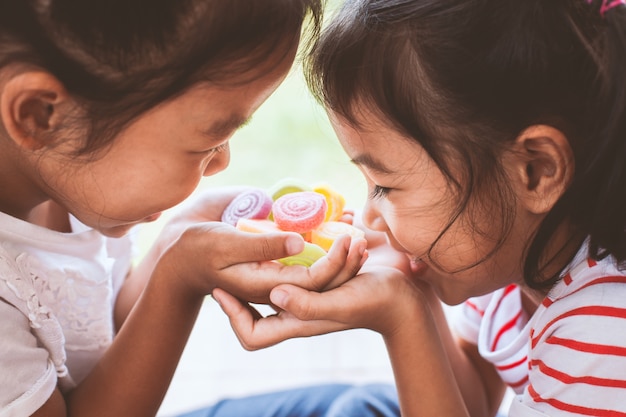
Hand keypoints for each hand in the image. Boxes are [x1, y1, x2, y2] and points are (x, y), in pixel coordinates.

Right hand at [157, 221, 367, 303]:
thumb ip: (263, 245)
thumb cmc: (196, 247)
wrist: (179, 249)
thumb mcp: (225, 244)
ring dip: (337, 242)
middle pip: (322, 277)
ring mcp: (277, 268)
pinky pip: (306, 247)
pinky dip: (321, 230)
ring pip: (317, 262)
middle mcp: (277, 281)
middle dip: (345, 255)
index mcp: (266, 286)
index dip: (335, 262)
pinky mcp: (275, 254)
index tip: (348, 236)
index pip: (313, 282)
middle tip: (359, 226)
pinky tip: (334, 211)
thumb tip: (302, 243)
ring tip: (351, 215)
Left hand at [212, 263, 422, 349]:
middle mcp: (298, 312)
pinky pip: (290, 278)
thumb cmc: (375, 302)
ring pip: (270, 293)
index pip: (252, 335)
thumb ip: (309, 305)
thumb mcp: (341, 303)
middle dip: (238, 293)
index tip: (220, 291)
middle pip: (255, 314)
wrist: (403, 296)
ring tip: (244, 255)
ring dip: (258, 276)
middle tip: (224, 270)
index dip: (233, 317)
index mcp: (299, 323)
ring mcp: (308, 299)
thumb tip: (273, 295)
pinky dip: (280, 265)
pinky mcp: (319, 284)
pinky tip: (277, 246)